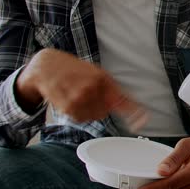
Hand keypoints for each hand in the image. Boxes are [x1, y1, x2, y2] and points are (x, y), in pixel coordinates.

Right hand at [16, 49, 146, 129]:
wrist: (46, 66)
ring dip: (88, 110)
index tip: (143, 121)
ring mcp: (79, 98)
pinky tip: (71, 101)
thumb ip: (111, 89)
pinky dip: (78, 113)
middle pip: (105, 111)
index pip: (121, 98)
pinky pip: (80, 118)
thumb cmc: (73, 70)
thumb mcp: (96, 72)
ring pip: (93, 116)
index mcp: (102, 78)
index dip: (134, 111)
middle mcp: (92, 88)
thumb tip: (129, 106)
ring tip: (78, 96)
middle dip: (100, 106)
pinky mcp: (67, 107)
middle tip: (89, 95)